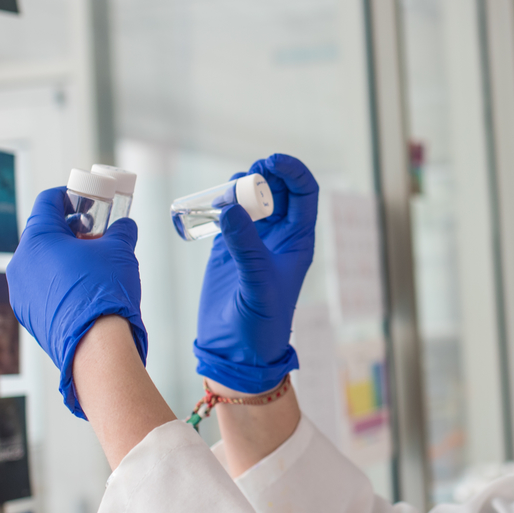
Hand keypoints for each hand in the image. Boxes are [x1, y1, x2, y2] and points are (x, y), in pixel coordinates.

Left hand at [6, 187, 146, 418]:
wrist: (96, 345)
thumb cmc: (105, 292)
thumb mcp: (120, 250)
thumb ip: (122, 230)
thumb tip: (125, 226)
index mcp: (37, 239)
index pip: (48, 202)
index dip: (69, 196)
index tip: (86, 201)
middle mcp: (21, 262)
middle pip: (44, 233)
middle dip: (70, 231)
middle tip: (96, 235)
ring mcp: (20, 290)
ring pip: (42, 262)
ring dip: (65, 257)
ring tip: (94, 266)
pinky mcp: (27, 313)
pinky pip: (42, 287)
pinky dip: (60, 281)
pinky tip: (84, 290)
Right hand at [193, 154, 317, 392]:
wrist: (235, 352)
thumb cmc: (260, 325)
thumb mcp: (258, 285)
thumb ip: (246, 248)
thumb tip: (230, 208)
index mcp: (298, 241)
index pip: (304, 194)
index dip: (293, 172)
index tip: (270, 161)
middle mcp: (279, 236)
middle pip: (277, 189)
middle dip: (263, 174)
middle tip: (243, 176)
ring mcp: (253, 240)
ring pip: (252, 198)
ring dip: (240, 187)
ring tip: (224, 193)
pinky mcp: (227, 248)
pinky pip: (226, 214)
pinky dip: (219, 203)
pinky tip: (209, 204)